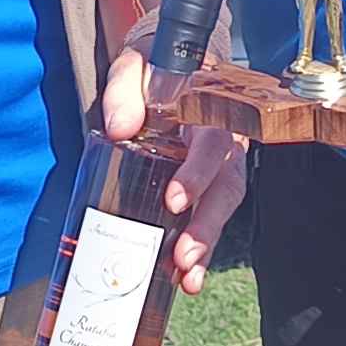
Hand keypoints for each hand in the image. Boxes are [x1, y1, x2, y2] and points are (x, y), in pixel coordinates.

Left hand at [99, 50, 248, 291]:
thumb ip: (126, 90)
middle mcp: (224, 144)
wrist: (170, 66)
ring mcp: (220, 169)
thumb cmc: (153, 68)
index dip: (197, 174)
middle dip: (206, 227)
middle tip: (183, 257)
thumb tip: (120, 127)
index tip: (174, 200)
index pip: (212, 145)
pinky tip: (183, 278)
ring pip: (222, 210)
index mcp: (210, 112)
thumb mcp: (134, 66)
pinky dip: (198, 251)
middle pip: (226, 189)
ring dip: (206, 246)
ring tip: (187, 279)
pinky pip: (208, 220)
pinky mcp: (207, 188)